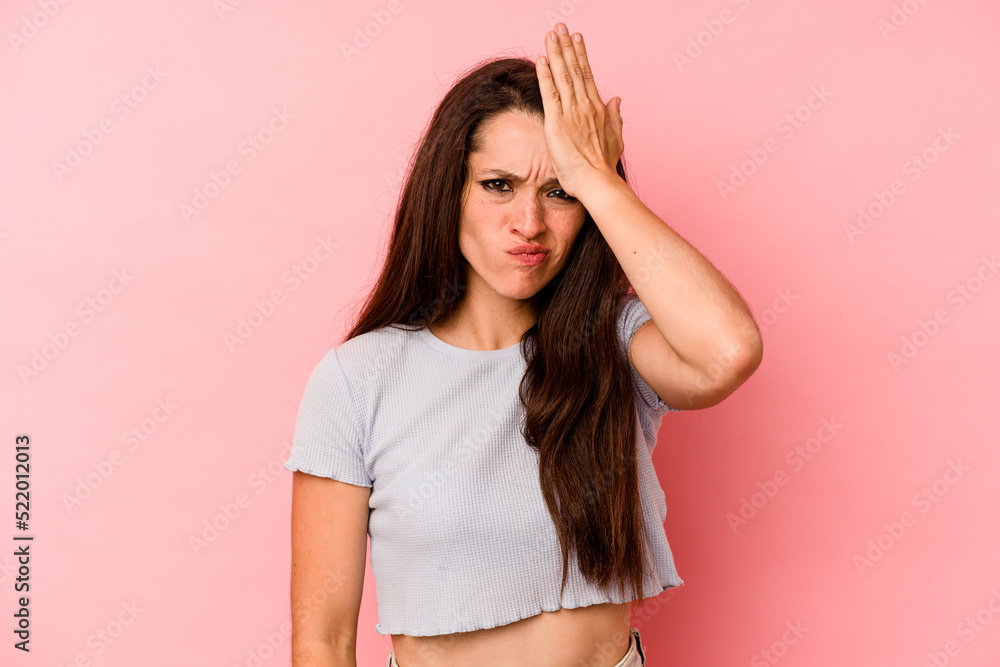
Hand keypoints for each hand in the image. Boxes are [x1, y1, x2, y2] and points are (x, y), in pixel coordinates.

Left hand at [535, 23, 623, 198]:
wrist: (598, 182)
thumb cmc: (604, 166)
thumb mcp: (615, 139)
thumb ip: (616, 117)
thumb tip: (617, 99)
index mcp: (597, 109)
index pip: (587, 76)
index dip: (581, 55)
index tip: (577, 39)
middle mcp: (585, 106)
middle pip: (575, 70)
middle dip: (567, 46)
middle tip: (561, 27)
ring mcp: (571, 113)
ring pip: (563, 76)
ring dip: (556, 53)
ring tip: (551, 34)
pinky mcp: (557, 123)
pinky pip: (550, 94)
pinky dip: (546, 76)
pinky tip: (542, 59)